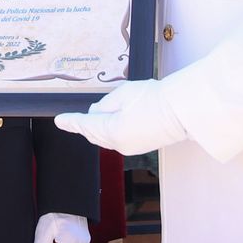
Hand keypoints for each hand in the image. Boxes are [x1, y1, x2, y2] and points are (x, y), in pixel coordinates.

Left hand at [53, 79, 186, 155]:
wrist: (183, 111)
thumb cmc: (155, 99)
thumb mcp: (124, 94)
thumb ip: (105, 104)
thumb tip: (96, 112)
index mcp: (111, 131)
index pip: (85, 124)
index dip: (70, 121)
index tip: (59, 120)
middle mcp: (119, 144)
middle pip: (93, 134)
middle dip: (83, 126)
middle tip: (71, 119)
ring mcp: (130, 147)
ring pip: (105, 139)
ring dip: (96, 130)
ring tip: (90, 120)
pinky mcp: (140, 147)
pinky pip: (116, 140)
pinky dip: (109, 133)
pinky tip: (110, 125)